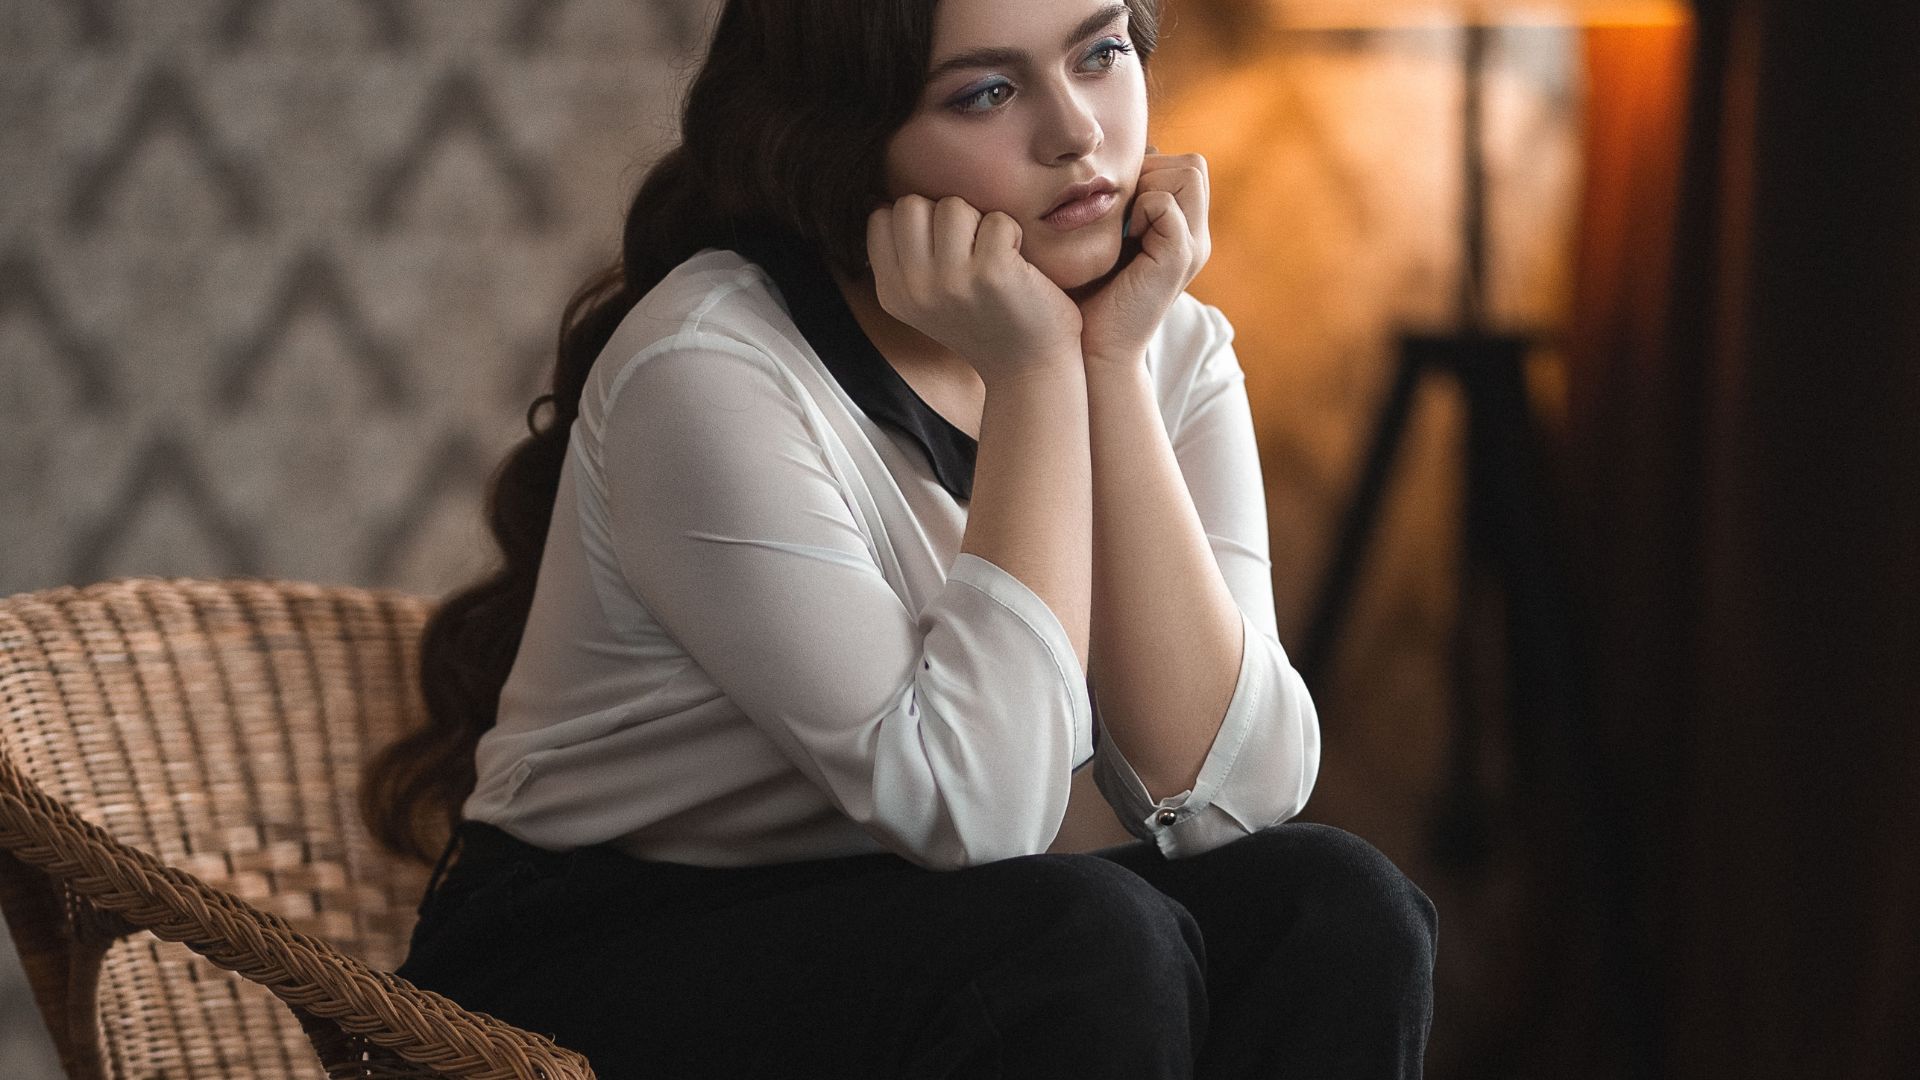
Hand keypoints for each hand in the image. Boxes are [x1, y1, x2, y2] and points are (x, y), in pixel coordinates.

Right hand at [867, 194, 1084, 388]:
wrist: (1029, 370)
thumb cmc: (984, 322)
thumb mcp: (926, 297)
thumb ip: (904, 255)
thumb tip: (880, 197)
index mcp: (892, 293)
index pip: (880, 218)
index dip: (917, 222)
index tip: (943, 251)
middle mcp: (914, 289)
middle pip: (911, 204)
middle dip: (944, 217)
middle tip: (969, 251)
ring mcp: (951, 281)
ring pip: (954, 206)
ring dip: (980, 224)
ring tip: (993, 258)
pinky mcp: (992, 273)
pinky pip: (997, 220)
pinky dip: (1013, 235)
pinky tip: (1017, 267)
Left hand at [1071, 148, 1211, 368]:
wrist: (1090, 345)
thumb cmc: (1087, 292)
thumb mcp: (1105, 236)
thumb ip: (1120, 201)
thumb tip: (1121, 161)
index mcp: (1182, 229)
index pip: (1187, 166)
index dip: (1151, 170)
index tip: (1120, 207)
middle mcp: (1195, 236)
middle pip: (1192, 166)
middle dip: (1152, 174)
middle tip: (1123, 214)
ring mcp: (1192, 247)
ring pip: (1188, 174)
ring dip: (1147, 188)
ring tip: (1125, 226)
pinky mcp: (1179, 258)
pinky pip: (1166, 204)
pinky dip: (1142, 209)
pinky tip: (1125, 239)